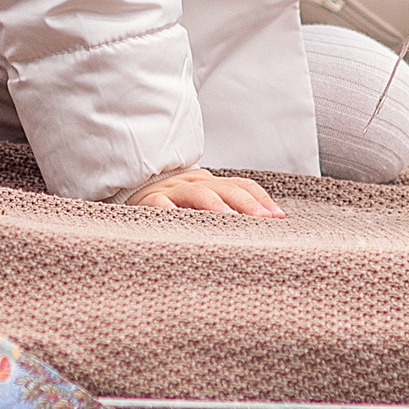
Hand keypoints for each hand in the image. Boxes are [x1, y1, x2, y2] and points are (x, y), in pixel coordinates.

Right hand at [126, 167, 283, 216]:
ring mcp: (171, 191)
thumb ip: (226, 214)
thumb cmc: (174, 211)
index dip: (261, 198)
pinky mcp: (147, 202)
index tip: (278, 217)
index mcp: (210, 183)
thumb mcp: (202, 209)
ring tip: (231, 219)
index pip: (241, 185)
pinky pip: (160, 204)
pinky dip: (172, 211)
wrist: (130, 198)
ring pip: (197, 193)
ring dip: (216, 206)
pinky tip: (183, 222)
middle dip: (247, 203)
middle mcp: (193, 183)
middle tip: (264, 219)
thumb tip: (265, 225)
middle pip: (225, 188)